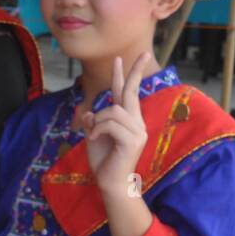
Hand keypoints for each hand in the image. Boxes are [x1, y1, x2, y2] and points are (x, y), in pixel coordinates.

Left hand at [81, 53, 149, 195]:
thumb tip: (90, 111)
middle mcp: (136, 122)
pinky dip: (97, 130)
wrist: (110, 182)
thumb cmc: (103, 160)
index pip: (126, 93)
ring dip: (98, 120)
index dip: (124, 75)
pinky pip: (111, 124)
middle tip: (144, 53)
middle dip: (135, 71)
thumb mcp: (93, 135)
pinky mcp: (133, 140)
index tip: (120, 58)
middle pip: (133, 91)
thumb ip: (93, 121)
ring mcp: (138, 130)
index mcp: (128, 119)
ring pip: (114, 110)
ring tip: (94, 134)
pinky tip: (94, 139)